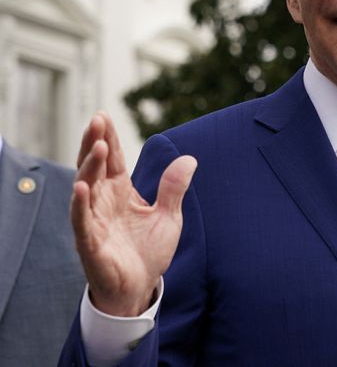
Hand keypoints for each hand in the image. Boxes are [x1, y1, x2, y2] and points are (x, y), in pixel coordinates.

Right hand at [71, 112, 196, 316]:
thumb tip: (190, 158)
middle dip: (93, 143)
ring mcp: (93, 221)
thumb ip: (173, 188)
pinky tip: (81, 188)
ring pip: (86, 188)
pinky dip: (80, 205)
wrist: (140, 288)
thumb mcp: (168, 215)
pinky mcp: (89, 243)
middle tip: (96, 120)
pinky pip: (81, 221)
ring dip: (89, 166)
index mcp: (120, 192)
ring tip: (96, 146)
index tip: (103, 115)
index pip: (111, 159)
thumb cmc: (148, 251)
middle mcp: (103, 202)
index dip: (107, 138)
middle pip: (94, 166)